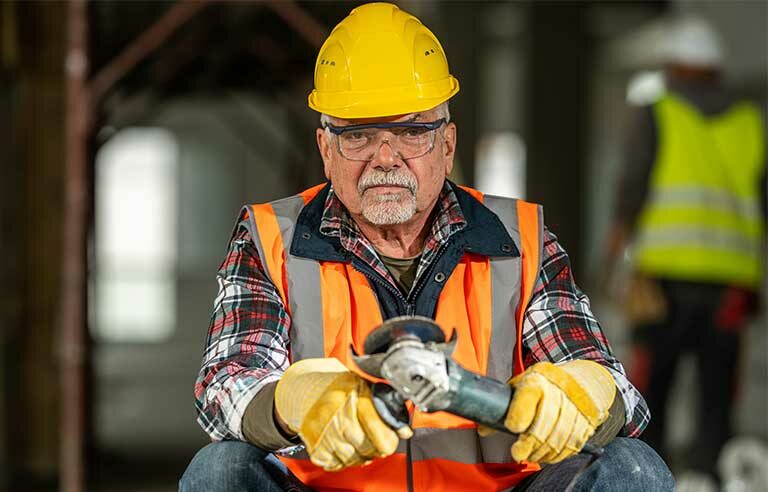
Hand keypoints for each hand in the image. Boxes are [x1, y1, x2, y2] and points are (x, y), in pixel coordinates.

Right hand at [274, 358, 411, 470]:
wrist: (308, 391)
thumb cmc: (339, 389)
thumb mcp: (363, 387)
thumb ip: (384, 406)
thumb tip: (404, 430)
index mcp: (350, 394)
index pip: (374, 423)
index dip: (388, 437)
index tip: (393, 440)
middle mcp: (335, 413)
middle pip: (365, 445)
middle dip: (377, 449)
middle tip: (380, 446)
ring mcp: (323, 431)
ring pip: (352, 458)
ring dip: (362, 457)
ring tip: (363, 447)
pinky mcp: (314, 446)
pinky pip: (336, 464)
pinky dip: (345, 461)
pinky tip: (348, 449)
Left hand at [502, 360, 615, 463]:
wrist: (580, 381)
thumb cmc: (545, 384)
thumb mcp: (522, 386)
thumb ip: (503, 406)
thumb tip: (483, 428)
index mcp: (538, 380)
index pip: (529, 396)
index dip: (520, 414)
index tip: (512, 427)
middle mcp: (559, 392)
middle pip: (544, 422)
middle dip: (529, 442)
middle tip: (518, 453)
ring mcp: (575, 408)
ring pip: (558, 437)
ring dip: (541, 451)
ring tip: (530, 455)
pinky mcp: (586, 424)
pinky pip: (571, 444)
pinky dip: (557, 455)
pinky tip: (547, 456)